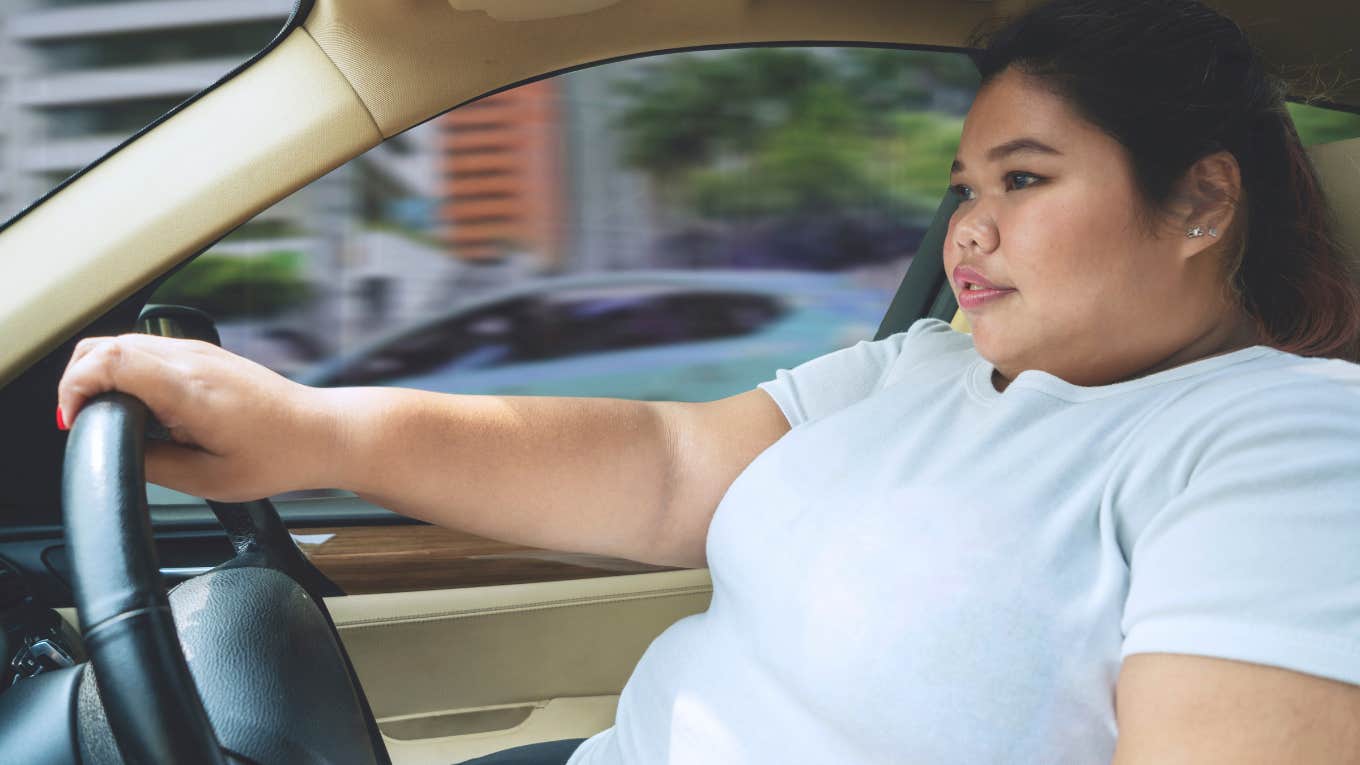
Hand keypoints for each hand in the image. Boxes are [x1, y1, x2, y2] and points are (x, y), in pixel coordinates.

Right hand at [56, 333, 339, 501]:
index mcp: (188, 387)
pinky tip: (133, 403)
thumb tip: (114, 451)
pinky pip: (149, 350)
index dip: (74, 388)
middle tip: (80, 420)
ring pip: (124, 342)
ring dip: (100, 372)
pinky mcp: (206, 355)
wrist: (321, 432)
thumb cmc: (278, 456)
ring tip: (103, 413)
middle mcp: (191, 359)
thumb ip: (151, 464)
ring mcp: (200, 352)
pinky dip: (126, 369)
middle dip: (78, 380)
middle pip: (105, 344)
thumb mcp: (207, 479)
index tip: (75, 421)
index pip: (107, 361)